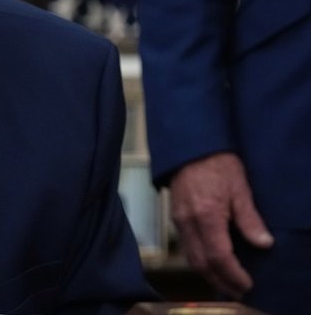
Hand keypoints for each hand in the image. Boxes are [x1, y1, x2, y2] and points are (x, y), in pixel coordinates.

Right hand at [169, 152, 273, 297]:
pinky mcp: (175, 217)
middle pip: (201, 263)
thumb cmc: (218, 164)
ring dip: (208, 275)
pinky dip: (200, 261)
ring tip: (227, 283)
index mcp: (206, 215)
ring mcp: (179, 220)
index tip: (248, 284)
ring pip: (191, 258)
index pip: (219, 256)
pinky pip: (186, 247)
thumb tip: (264, 244)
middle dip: (220, 282)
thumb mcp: (240, 188)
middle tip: (239, 292)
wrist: (190, 146)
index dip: (233, 274)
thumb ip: (250, 218)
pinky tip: (212, 263)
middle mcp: (188, 222)